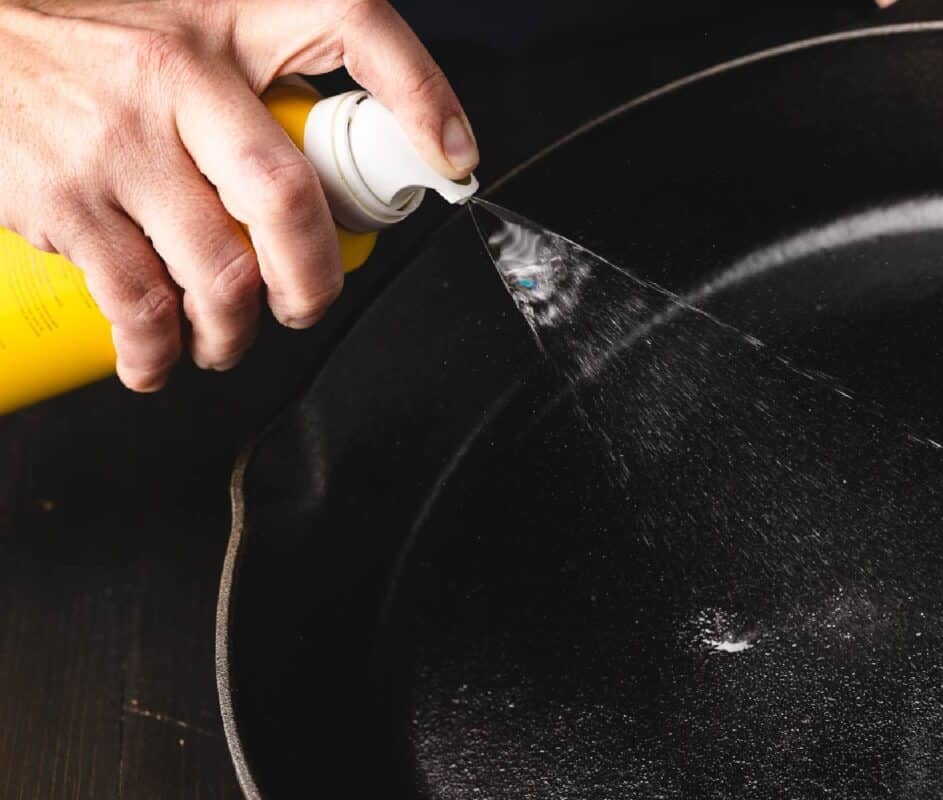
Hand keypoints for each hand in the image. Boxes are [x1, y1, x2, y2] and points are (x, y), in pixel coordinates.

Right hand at [0, 0, 477, 390]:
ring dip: (236, 332)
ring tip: (228, 340)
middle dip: (314, 279)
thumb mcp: (188, 24)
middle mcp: (182, 76)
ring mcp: (122, 142)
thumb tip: (327, 163)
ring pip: (220, 271)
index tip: (455, 160)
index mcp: (230, 17)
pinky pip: (137, 302)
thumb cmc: (88, 38)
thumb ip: (257, 78)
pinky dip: (157, 352)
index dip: (422, 94)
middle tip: (308, 304)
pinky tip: (157, 360)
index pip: (353, 24)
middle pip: (287, 197)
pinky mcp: (68, 199)